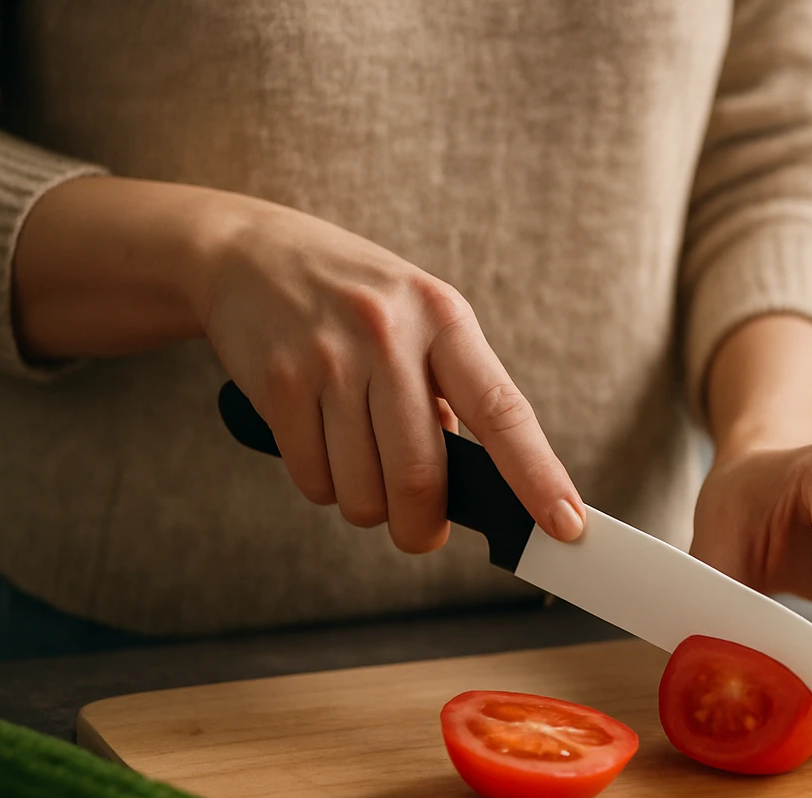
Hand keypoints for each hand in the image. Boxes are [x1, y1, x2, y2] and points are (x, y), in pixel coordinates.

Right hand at [13, 176, 584, 554]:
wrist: (246, 252)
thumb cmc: (353, 299)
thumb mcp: (419, 319)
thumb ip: (452, 390)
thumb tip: (473, 482)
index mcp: (445, 318)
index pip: (504, 412)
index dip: (538, 476)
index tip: (565, 524)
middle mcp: (391, 335)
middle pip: (420, 475)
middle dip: (420, 524)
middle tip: (419, 530)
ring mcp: (331, 358)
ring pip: (362, 491)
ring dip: (366, 504)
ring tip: (358, 460)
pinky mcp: (279, 383)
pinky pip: (313, 480)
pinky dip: (322, 484)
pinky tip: (319, 444)